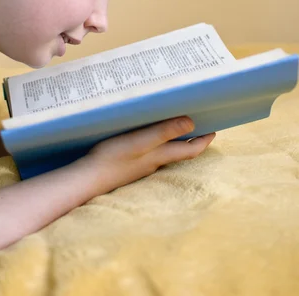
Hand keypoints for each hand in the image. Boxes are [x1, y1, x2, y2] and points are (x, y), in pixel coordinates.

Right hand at [82, 117, 214, 192]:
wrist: (88, 178)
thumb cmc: (114, 157)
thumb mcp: (140, 141)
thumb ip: (164, 132)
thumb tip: (192, 123)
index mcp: (160, 155)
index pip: (191, 149)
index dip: (204, 140)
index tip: (214, 129)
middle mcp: (154, 161)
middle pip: (180, 150)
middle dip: (191, 138)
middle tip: (199, 123)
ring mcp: (141, 163)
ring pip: (164, 150)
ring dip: (174, 138)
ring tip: (176, 123)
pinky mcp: (129, 162)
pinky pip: (149, 150)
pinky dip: (156, 141)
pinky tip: (148, 133)